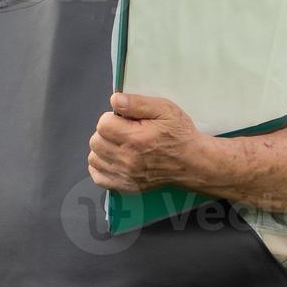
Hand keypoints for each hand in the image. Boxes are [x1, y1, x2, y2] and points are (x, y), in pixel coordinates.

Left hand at [87, 93, 205, 193]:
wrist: (193, 162)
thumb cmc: (179, 135)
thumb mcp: (164, 109)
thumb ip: (137, 103)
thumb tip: (115, 100)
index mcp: (135, 138)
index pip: (102, 124)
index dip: (111, 118)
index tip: (124, 120)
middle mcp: (127, 159)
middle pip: (96, 141)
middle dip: (106, 132)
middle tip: (123, 131)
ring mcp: (125, 175)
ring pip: (94, 158)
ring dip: (102, 149)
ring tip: (119, 144)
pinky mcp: (126, 186)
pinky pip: (98, 177)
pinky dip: (101, 167)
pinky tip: (114, 159)